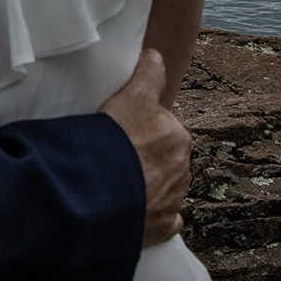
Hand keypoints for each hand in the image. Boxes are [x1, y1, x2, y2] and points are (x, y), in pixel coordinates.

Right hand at [98, 49, 192, 246]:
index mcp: (177, 136)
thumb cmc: (113, 141)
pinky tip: (133, 208)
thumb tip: (156, 54)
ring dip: (148, 184)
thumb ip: (147, 74)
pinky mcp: (165, 225)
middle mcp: (182, 167)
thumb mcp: (130, 97)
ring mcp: (175, 199)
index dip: (140, 126)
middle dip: (145, 156)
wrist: (99, 193)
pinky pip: (165, 218)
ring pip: (164, 185)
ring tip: (117, 182)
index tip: (121, 131)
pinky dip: (153, 213)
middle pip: (164, 156)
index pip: (162, 126)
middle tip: (115, 156)